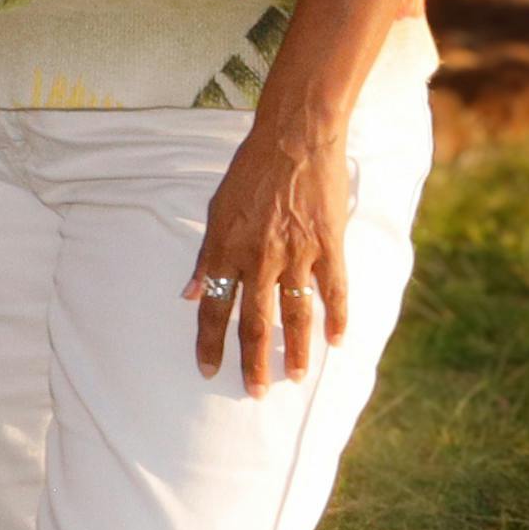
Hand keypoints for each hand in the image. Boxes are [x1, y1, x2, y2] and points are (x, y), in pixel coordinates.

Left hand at [188, 108, 355, 390]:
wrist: (295, 137)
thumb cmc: (251, 170)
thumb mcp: (216, 209)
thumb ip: (207, 256)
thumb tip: (191, 294)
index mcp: (227, 249)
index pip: (214, 308)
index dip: (210, 342)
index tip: (208, 369)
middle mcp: (260, 258)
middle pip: (254, 321)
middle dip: (252, 362)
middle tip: (255, 392)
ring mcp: (298, 254)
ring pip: (295, 315)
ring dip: (296, 350)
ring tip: (294, 377)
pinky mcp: (329, 246)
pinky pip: (334, 291)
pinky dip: (337, 318)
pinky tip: (337, 341)